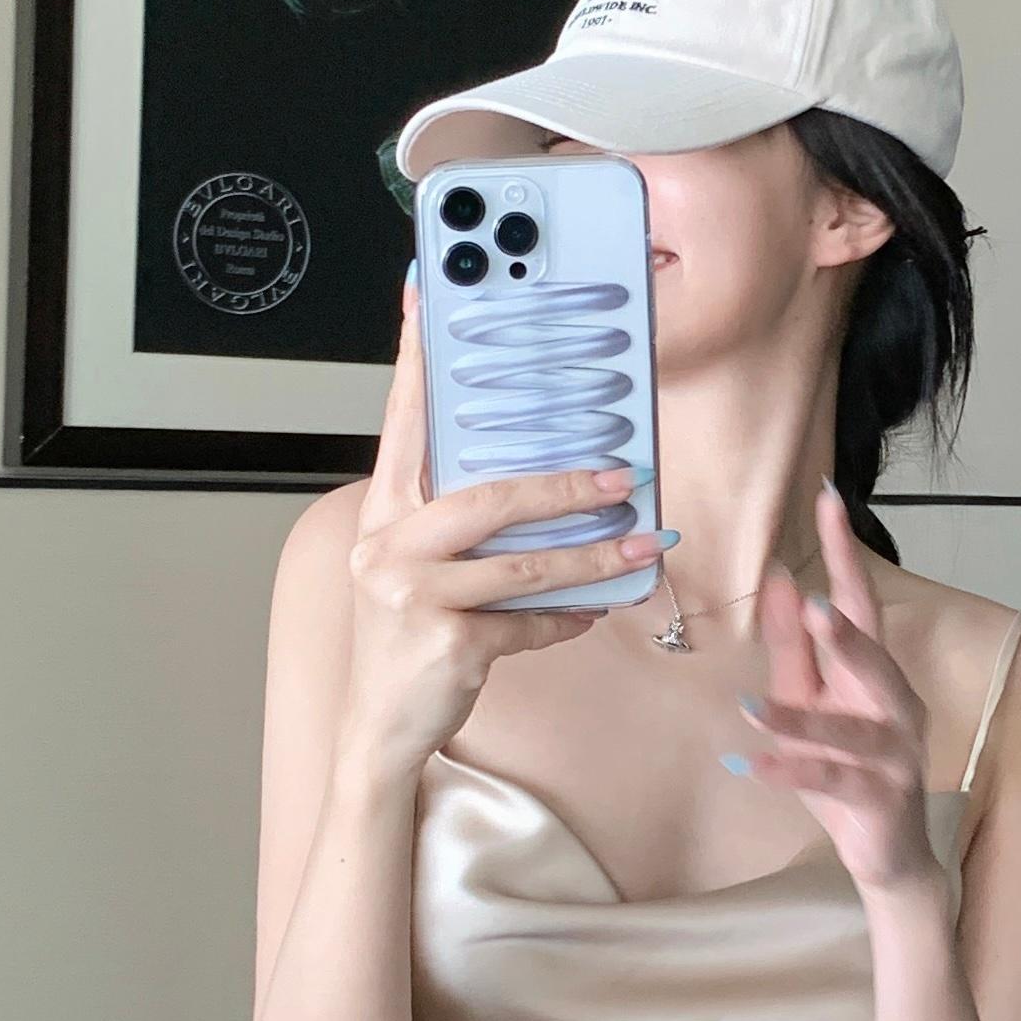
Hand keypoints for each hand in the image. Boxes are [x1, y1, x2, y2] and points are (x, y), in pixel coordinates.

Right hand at [340, 274, 671, 781]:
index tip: (427, 292)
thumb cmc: (405, 644)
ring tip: (643, 546)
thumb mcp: (415, 573)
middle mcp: (388, 547)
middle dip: (563, 486)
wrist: (377, 728)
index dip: (416, 359)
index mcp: (381, 517)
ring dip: (593, 558)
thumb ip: (456, 528)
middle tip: (621, 478)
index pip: (404, 424)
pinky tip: (592, 613)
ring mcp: (413, 596)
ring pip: (523, 563)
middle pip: (486, 495)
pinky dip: (566, 619)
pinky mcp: (448, 643)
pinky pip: (527, 621)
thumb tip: (546, 490)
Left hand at [728, 480, 941, 896]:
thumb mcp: (810, 703)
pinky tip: (753, 764)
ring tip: (752, 704)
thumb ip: (794, 648)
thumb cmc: (846, 771)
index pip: (859, 603)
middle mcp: (895, 705)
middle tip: (812, 600)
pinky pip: (834, 781)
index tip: (827, 501)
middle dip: (844, 630)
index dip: (843, 554)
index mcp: (875, 674)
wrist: (887, 855)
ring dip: (801, 717)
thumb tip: (778, 579)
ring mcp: (894, 754)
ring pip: (850, 727)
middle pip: (872, 657)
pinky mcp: (881, 798)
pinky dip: (792, 772)